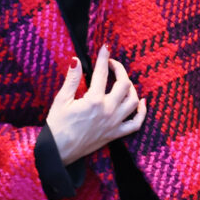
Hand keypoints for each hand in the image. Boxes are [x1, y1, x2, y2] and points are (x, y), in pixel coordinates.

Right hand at [46, 45, 146, 164]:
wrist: (59, 151)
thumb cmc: (57, 125)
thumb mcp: (61, 100)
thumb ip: (71, 79)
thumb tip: (76, 60)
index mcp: (93, 100)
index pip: (102, 73)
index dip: (103, 58)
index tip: (104, 48)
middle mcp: (108, 110)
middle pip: (125, 84)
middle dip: (120, 69)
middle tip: (111, 64)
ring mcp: (114, 123)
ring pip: (133, 101)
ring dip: (131, 87)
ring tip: (122, 80)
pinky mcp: (116, 134)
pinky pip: (136, 123)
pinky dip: (141, 112)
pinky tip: (141, 102)